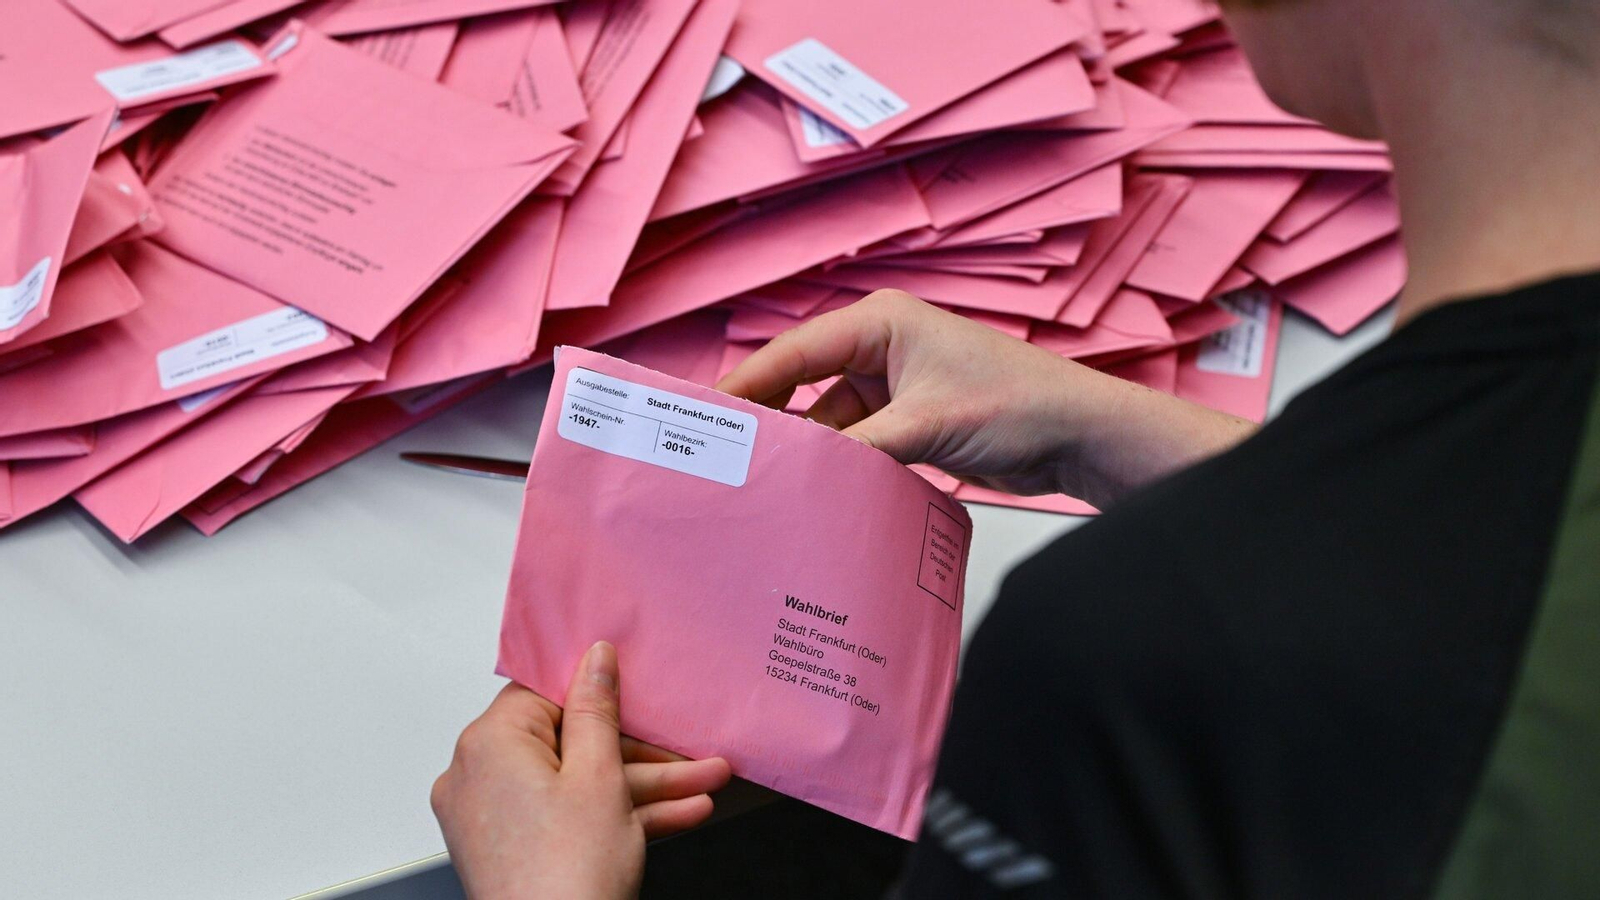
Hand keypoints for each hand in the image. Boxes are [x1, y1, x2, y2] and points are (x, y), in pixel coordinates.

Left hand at [432, 642, 731, 899]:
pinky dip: (614, 816)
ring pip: (576, 785)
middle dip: (640, 752)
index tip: (635, 690)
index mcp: (488, 745)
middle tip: (688, 752)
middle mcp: (476, 777)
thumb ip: (598, 710)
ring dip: (642, 786)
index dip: (597, 692)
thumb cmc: (566, 881)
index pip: (543, 693)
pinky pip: (566, 817)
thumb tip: (594, 660)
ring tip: (702, 786)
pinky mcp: (510, 851)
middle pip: (569, 743)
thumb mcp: (600, 778)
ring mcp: (492, 818)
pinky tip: (676, 815)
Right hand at [716, 290, 1254, 507]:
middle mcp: (882, 347)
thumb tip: (801, 476)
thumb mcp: (926, 425)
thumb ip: (858, 448)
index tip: (708, 415)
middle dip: (771, 419)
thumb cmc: (1021, 403)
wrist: (1079, 435)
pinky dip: (839, 467)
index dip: (747, 385)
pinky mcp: (909, 422)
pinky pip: (856, 443)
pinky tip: (815, 494)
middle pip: (803, 384)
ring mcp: (895, 387)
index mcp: (882, 321)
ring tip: (766, 484)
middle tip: (726, 456)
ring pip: (828, 421)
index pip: (794, 351)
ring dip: (809, 452)